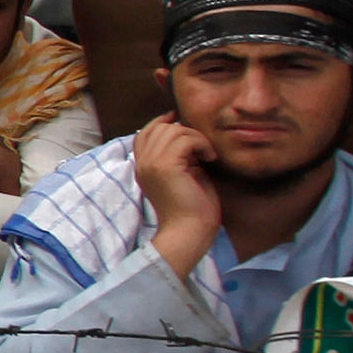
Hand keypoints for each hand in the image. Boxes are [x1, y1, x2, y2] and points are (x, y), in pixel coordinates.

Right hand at [131, 115, 225, 278]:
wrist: (189, 233)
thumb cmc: (192, 210)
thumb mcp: (183, 176)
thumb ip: (180, 157)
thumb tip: (187, 134)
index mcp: (143, 168)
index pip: (145, 133)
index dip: (162, 122)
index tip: (180, 119)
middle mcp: (142, 164)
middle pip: (159, 128)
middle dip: (185, 131)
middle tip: (203, 149)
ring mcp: (151, 165)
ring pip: (172, 130)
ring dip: (196, 137)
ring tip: (207, 154)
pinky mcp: (165, 167)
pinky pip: (184, 140)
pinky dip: (201, 144)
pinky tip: (210, 158)